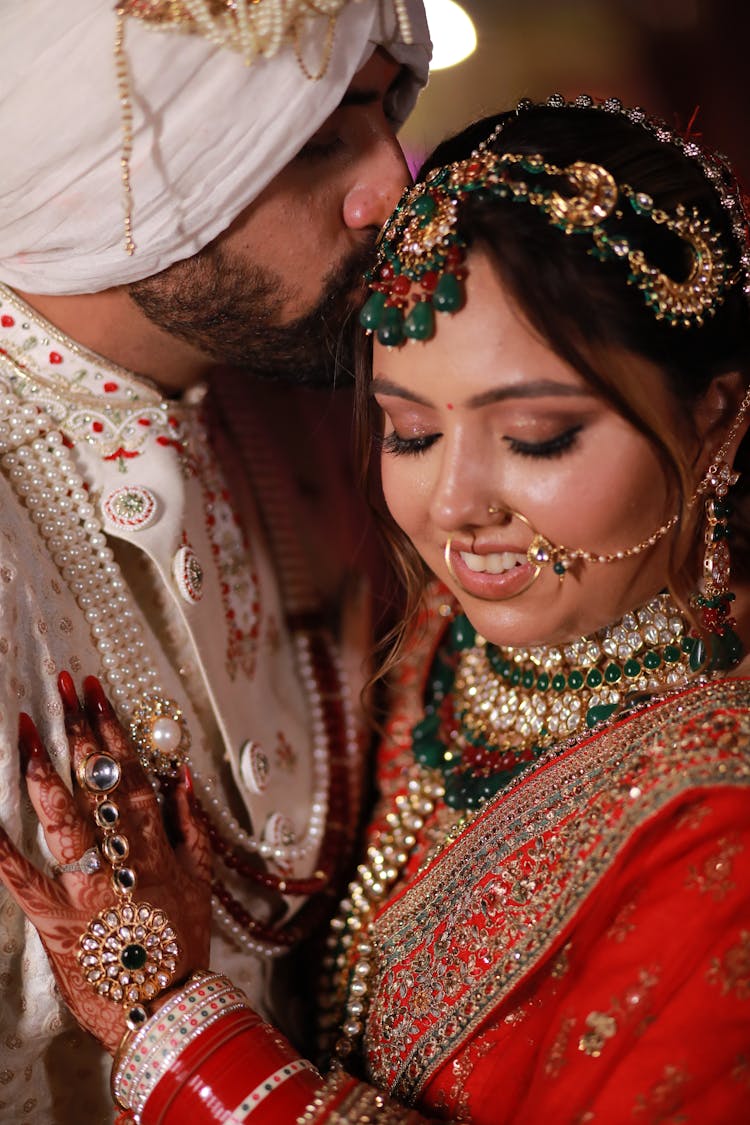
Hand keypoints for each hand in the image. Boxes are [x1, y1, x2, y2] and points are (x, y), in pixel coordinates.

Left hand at [0, 673, 211, 1054]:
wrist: (165, 1011)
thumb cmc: (182, 947)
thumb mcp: (201, 883)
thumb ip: (192, 827)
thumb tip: (181, 776)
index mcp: (159, 848)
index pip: (134, 773)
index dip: (115, 730)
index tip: (97, 692)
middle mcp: (126, 860)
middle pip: (101, 784)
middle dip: (81, 731)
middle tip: (63, 686)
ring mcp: (90, 890)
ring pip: (67, 821)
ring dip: (46, 771)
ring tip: (26, 728)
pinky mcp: (58, 923)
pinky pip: (24, 882)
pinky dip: (1, 851)